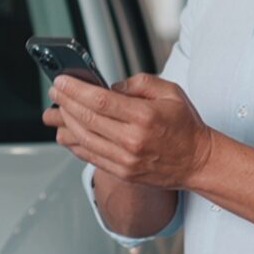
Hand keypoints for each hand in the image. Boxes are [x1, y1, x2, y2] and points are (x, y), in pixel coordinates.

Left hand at [44, 72, 212, 188]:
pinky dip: (74, 143)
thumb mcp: (170, 92)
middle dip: (65, 102)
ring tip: (56, 110)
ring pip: (84, 139)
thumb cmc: (185, 126)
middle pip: (87, 119)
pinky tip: (66, 132)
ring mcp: (125, 159)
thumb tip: (109, 87)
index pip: (100, 100)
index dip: (75, 90)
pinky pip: (90, 156)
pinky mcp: (122, 172)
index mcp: (144, 116)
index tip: (62, 81)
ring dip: (65, 122)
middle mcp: (133, 140)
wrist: (198, 161)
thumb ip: (138, 83)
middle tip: (55, 91)